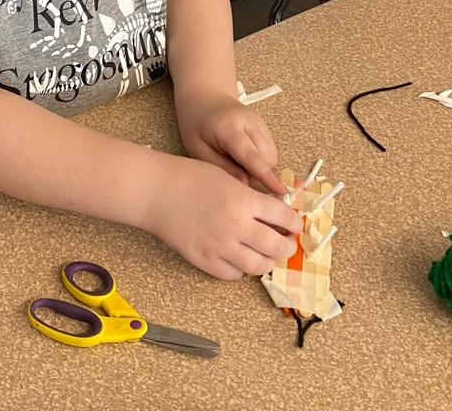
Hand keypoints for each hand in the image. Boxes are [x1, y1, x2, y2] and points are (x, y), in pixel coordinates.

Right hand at [142, 154, 301, 279]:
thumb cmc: (189, 177)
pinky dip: (241, 269)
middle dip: (287, 246)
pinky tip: (239, 258)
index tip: (295, 224)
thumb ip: (250, 196)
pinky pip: (233, 274)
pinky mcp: (205, 261)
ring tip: (266, 254)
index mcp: (244, 201)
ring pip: (259, 266)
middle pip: (277, 246)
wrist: (156, 191)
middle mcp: (236, 226)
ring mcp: (220, 247)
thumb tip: (273, 211)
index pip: (284, 217)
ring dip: (268, 261)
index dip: (294, 222)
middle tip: (287, 243)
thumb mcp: (226, 177)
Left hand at [175, 91, 286, 194]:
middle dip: (256, 174)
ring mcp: (260, 122)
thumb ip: (221, 167)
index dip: (265, 175)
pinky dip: (262, 159)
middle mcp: (250, 122)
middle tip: (232, 172)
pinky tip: (243, 155)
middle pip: (266, 158)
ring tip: (235, 162)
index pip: (251, 155)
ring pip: (272, 156)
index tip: (280, 191)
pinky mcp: (265, 125)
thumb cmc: (196, 125)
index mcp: (229, 128)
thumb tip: (245, 184)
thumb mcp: (198, 149)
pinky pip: (271, 150)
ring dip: (260, 167)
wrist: (205, 96)